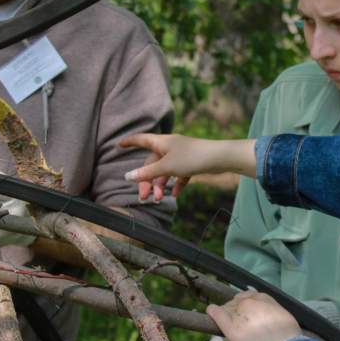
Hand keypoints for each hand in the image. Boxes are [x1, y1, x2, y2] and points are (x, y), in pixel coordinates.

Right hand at [118, 134, 256, 202]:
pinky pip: (180, 174)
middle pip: (152, 163)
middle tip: (144, 198)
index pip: (141, 140)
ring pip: (166, 170)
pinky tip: (176, 195)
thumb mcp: (166, 167)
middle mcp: (170, 146)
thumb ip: (147, 173)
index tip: (119, 145)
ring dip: (161, 185)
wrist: (220, 157)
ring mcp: (182, 154)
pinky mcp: (192, 162)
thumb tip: (127, 176)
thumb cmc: (192, 158)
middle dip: (147, 181)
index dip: (130, 142)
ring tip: (159, 200)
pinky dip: (176, 184)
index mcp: (161, 142)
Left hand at [208, 289, 301, 340]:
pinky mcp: (230, 327)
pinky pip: (215, 312)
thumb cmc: (288, 337)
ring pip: (225, 308)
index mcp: (263, 298)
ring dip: (226, 315)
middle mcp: (249, 302)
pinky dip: (212, 312)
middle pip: (235, 302)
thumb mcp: (283, 314)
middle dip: (236, 312)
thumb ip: (271, 307)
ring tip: (233, 328)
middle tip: (241, 326)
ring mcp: (239, 314)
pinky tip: (211, 313)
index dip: (245, 306)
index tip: (246, 315)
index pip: (246, 296)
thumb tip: (263, 307)